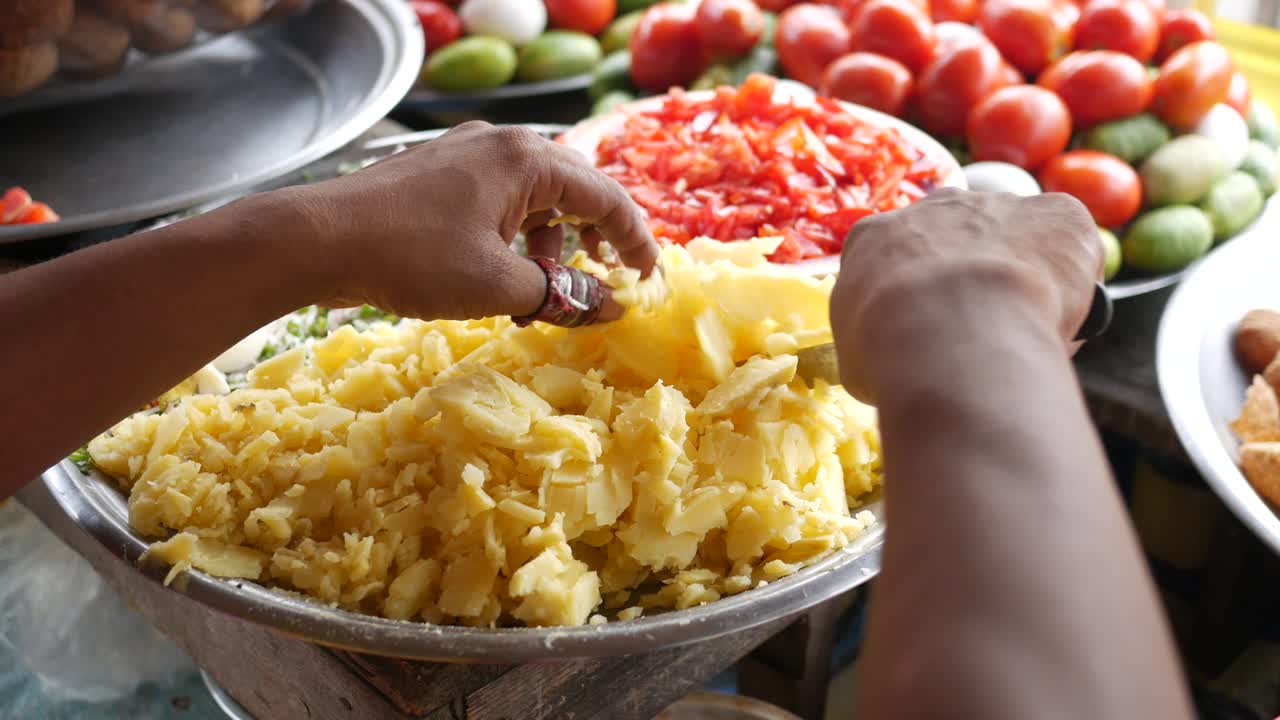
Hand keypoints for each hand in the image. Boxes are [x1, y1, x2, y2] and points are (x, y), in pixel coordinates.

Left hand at [292, 122, 658, 321]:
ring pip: (533, 199)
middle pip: (573, 190)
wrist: (317, 239)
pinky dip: (514, 239)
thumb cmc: (412, 257)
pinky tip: (502, 277)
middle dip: (595, 239)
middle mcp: (501, 145)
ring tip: (545, 291)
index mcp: (527, 159)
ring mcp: (466, 155)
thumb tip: (611, 307)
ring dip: (550, 246)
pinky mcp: (440, 175)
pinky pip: (498, 203)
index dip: (635, 242)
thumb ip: (563, 295)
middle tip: (607, 281)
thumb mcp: (498, 285)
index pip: (606, 196)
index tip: (649, 281)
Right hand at [830, 189, 1103, 403]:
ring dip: (1025, 275)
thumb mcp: (859, 355)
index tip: (932, 330)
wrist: (952, 332)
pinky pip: (1072, 241)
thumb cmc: (893, 354)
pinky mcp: (1058, 213)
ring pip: (1019, 238)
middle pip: (961, 237)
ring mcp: (999, 204)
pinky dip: (1074, 274)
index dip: (918, 297)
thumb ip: (878, 341)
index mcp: (876, 237)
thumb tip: (895, 360)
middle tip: (982, 329)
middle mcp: (937, 207)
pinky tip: (1064, 313)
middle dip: (974, 278)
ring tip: (1027, 330)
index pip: (897, 258)